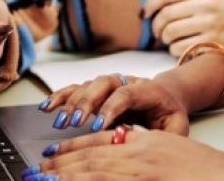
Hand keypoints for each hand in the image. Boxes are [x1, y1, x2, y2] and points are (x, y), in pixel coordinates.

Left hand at [31, 126, 223, 179]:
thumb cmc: (201, 167)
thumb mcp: (166, 146)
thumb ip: (140, 146)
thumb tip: (116, 145)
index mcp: (142, 144)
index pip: (100, 142)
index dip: (73, 148)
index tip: (52, 154)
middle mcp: (139, 157)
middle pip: (92, 159)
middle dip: (61, 166)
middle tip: (36, 170)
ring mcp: (141, 174)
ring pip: (96, 174)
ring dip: (67, 178)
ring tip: (44, 180)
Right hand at [40, 75, 189, 134]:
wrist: (169, 97)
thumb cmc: (171, 116)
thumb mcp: (176, 127)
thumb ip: (162, 134)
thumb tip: (139, 141)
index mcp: (148, 89)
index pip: (126, 94)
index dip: (110, 108)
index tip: (97, 126)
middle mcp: (126, 81)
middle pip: (103, 85)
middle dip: (86, 103)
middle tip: (73, 123)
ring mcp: (110, 84)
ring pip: (88, 86)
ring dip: (71, 102)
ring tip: (59, 121)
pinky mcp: (97, 91)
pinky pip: (76, 89)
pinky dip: (61, 96)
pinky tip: (47, 106)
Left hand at [142, 0, 223, 56]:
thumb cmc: (221, 11)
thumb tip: (149, 8)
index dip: (151, 4)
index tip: (144, 13)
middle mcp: (205, 5)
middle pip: (165, 16)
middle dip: (156, 27)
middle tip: (158, 32)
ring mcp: (209, 25)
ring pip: (170, 34)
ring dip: (165, 40)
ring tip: (171, 40)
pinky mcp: (212, 44)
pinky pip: (180, 49)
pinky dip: (175, 51)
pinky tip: (181, 48)